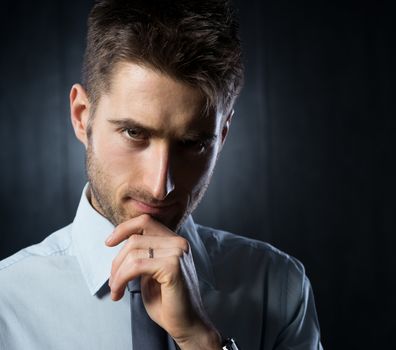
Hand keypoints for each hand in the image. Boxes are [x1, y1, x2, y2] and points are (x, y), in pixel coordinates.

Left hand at [105, 214, 220, 349]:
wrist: (186, 323)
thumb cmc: (168, 300)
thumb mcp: (151, 271)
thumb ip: (143, 253)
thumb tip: (119, 242)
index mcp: (174, 241)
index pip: (145, 221)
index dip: (124, 228)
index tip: (109, 242)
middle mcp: (178, 243)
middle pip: (135, 238)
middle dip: (117, 261)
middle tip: (113, 282)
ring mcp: (177, 253)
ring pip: (133, 252)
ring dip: (117, 274)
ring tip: (116, 290)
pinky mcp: (172, 267)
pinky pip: (136, 266)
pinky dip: (121, 279)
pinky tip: (119, 292)